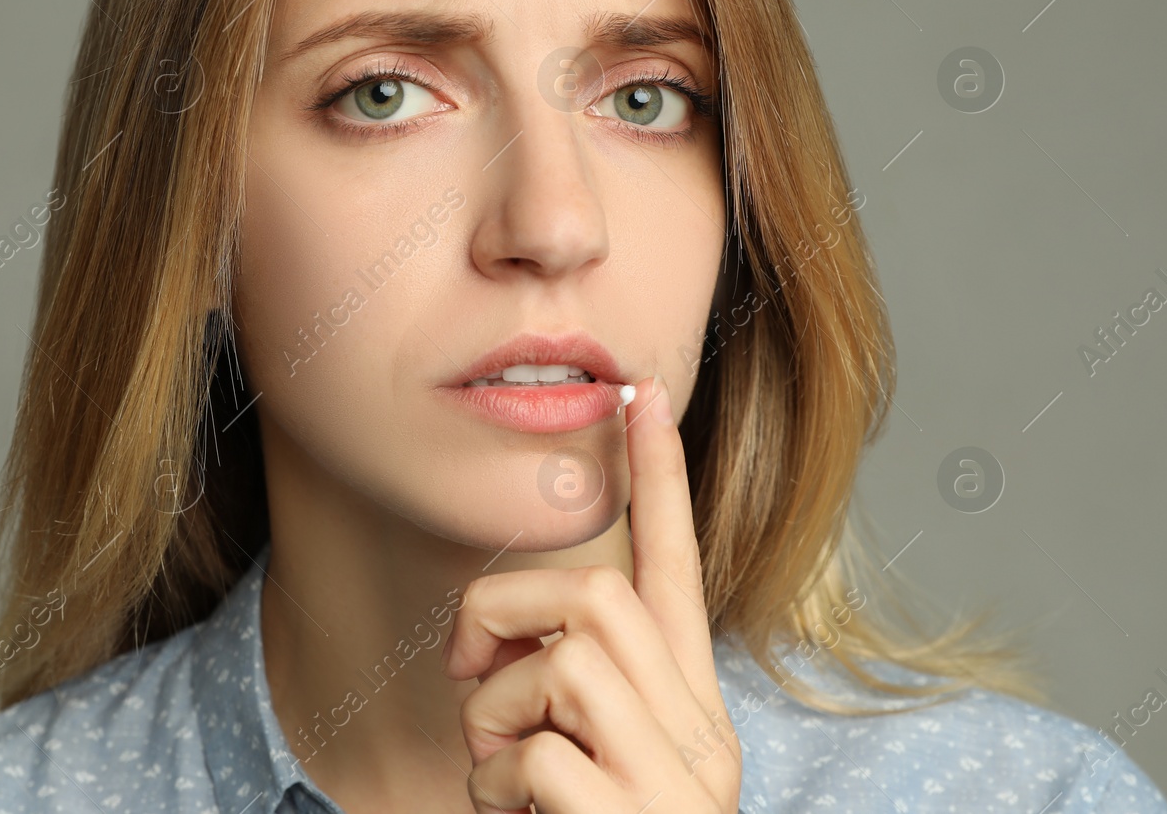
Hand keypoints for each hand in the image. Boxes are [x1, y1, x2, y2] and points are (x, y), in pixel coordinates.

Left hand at [440, 375, 741, 812]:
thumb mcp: (590, 761)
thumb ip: (570, 691)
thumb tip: (497, 642)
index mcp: (683, 706)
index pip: (676, 566)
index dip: (659, 477)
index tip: (641, 390)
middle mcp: (697, 733)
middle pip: (596, 596)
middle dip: (505, 612)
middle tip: (469, 672)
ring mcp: (677, 783)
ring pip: (563, 663)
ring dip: (495, 714)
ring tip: (501, 776)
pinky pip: (536, 755)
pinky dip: (493, 786)